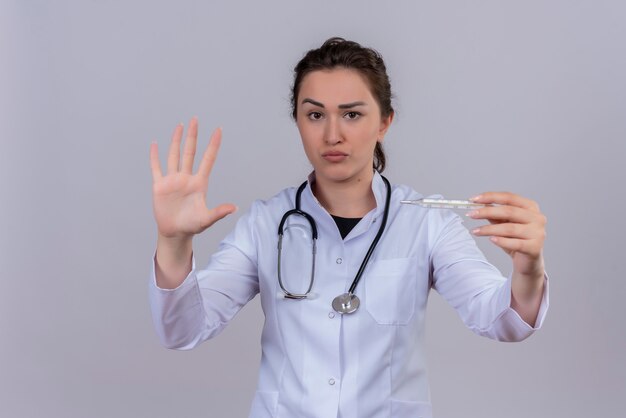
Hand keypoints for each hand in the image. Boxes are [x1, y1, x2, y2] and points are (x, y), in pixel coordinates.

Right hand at [150, 117, 236, 239]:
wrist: (175, 232)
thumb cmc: (192, 226)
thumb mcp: (206, 219)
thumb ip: (219, 212)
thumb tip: (235, 208)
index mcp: (199, 183)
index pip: (208, 159)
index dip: (213, 145)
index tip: (218, 130)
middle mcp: (186, 178)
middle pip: (190, 152)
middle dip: (193, 136)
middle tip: (196, 119)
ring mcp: (172, 180)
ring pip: (174, 155)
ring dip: (176, 141)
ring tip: (180, 126)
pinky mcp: (159, 186)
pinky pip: (156, 168)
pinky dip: (155, 157)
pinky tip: (155, 145)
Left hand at [467, 192, 546, 277]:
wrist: (528, 261)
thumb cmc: (516, 238)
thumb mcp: (504, 224)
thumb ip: (495, 215)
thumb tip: (479, 206)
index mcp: (530, 207)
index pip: (509, 197)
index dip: (490, 197)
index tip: (473, 199)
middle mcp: (537, 218)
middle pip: (509, 211)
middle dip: (487, 212)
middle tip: (471, 214)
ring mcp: (538, 233)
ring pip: (509, 228)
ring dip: (489, 229)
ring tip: (475, 231)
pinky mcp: (535, 248)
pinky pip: (515, 243)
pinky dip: (501, 241)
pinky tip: (491, 239)